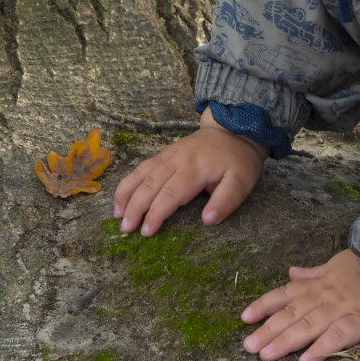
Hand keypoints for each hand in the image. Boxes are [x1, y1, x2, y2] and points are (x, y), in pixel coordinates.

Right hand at [112, 109, 266, 235]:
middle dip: (135, 207)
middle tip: (125, 229)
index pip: (170, 194)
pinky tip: (122, 196)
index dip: (156, 213)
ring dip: (127, 194)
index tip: (146, 232)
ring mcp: (168, 154)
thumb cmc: (238, 160)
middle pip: (150, 184)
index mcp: (195, 168)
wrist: (234, 129)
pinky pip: (142, 167)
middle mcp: (177, 160)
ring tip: (117, 215)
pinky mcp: (165, 153)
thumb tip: (207, 221)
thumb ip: (226, 201)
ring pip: (141, 173)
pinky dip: (129, 182)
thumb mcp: (242, 182)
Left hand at [241, 249, 359, 360]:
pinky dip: (321, 348)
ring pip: (309, 325)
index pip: (285, 294)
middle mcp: (325, 295)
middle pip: (291, 313)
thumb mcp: (336, 263)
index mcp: (318, 283)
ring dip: (286, 340)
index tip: (244, 318)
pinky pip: (338, 336)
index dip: (264, 305)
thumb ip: (312, 273)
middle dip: (268, 330)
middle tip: (248, 347)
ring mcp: (341, 308)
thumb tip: (291, 273)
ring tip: (266, 355)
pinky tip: (305, 360)